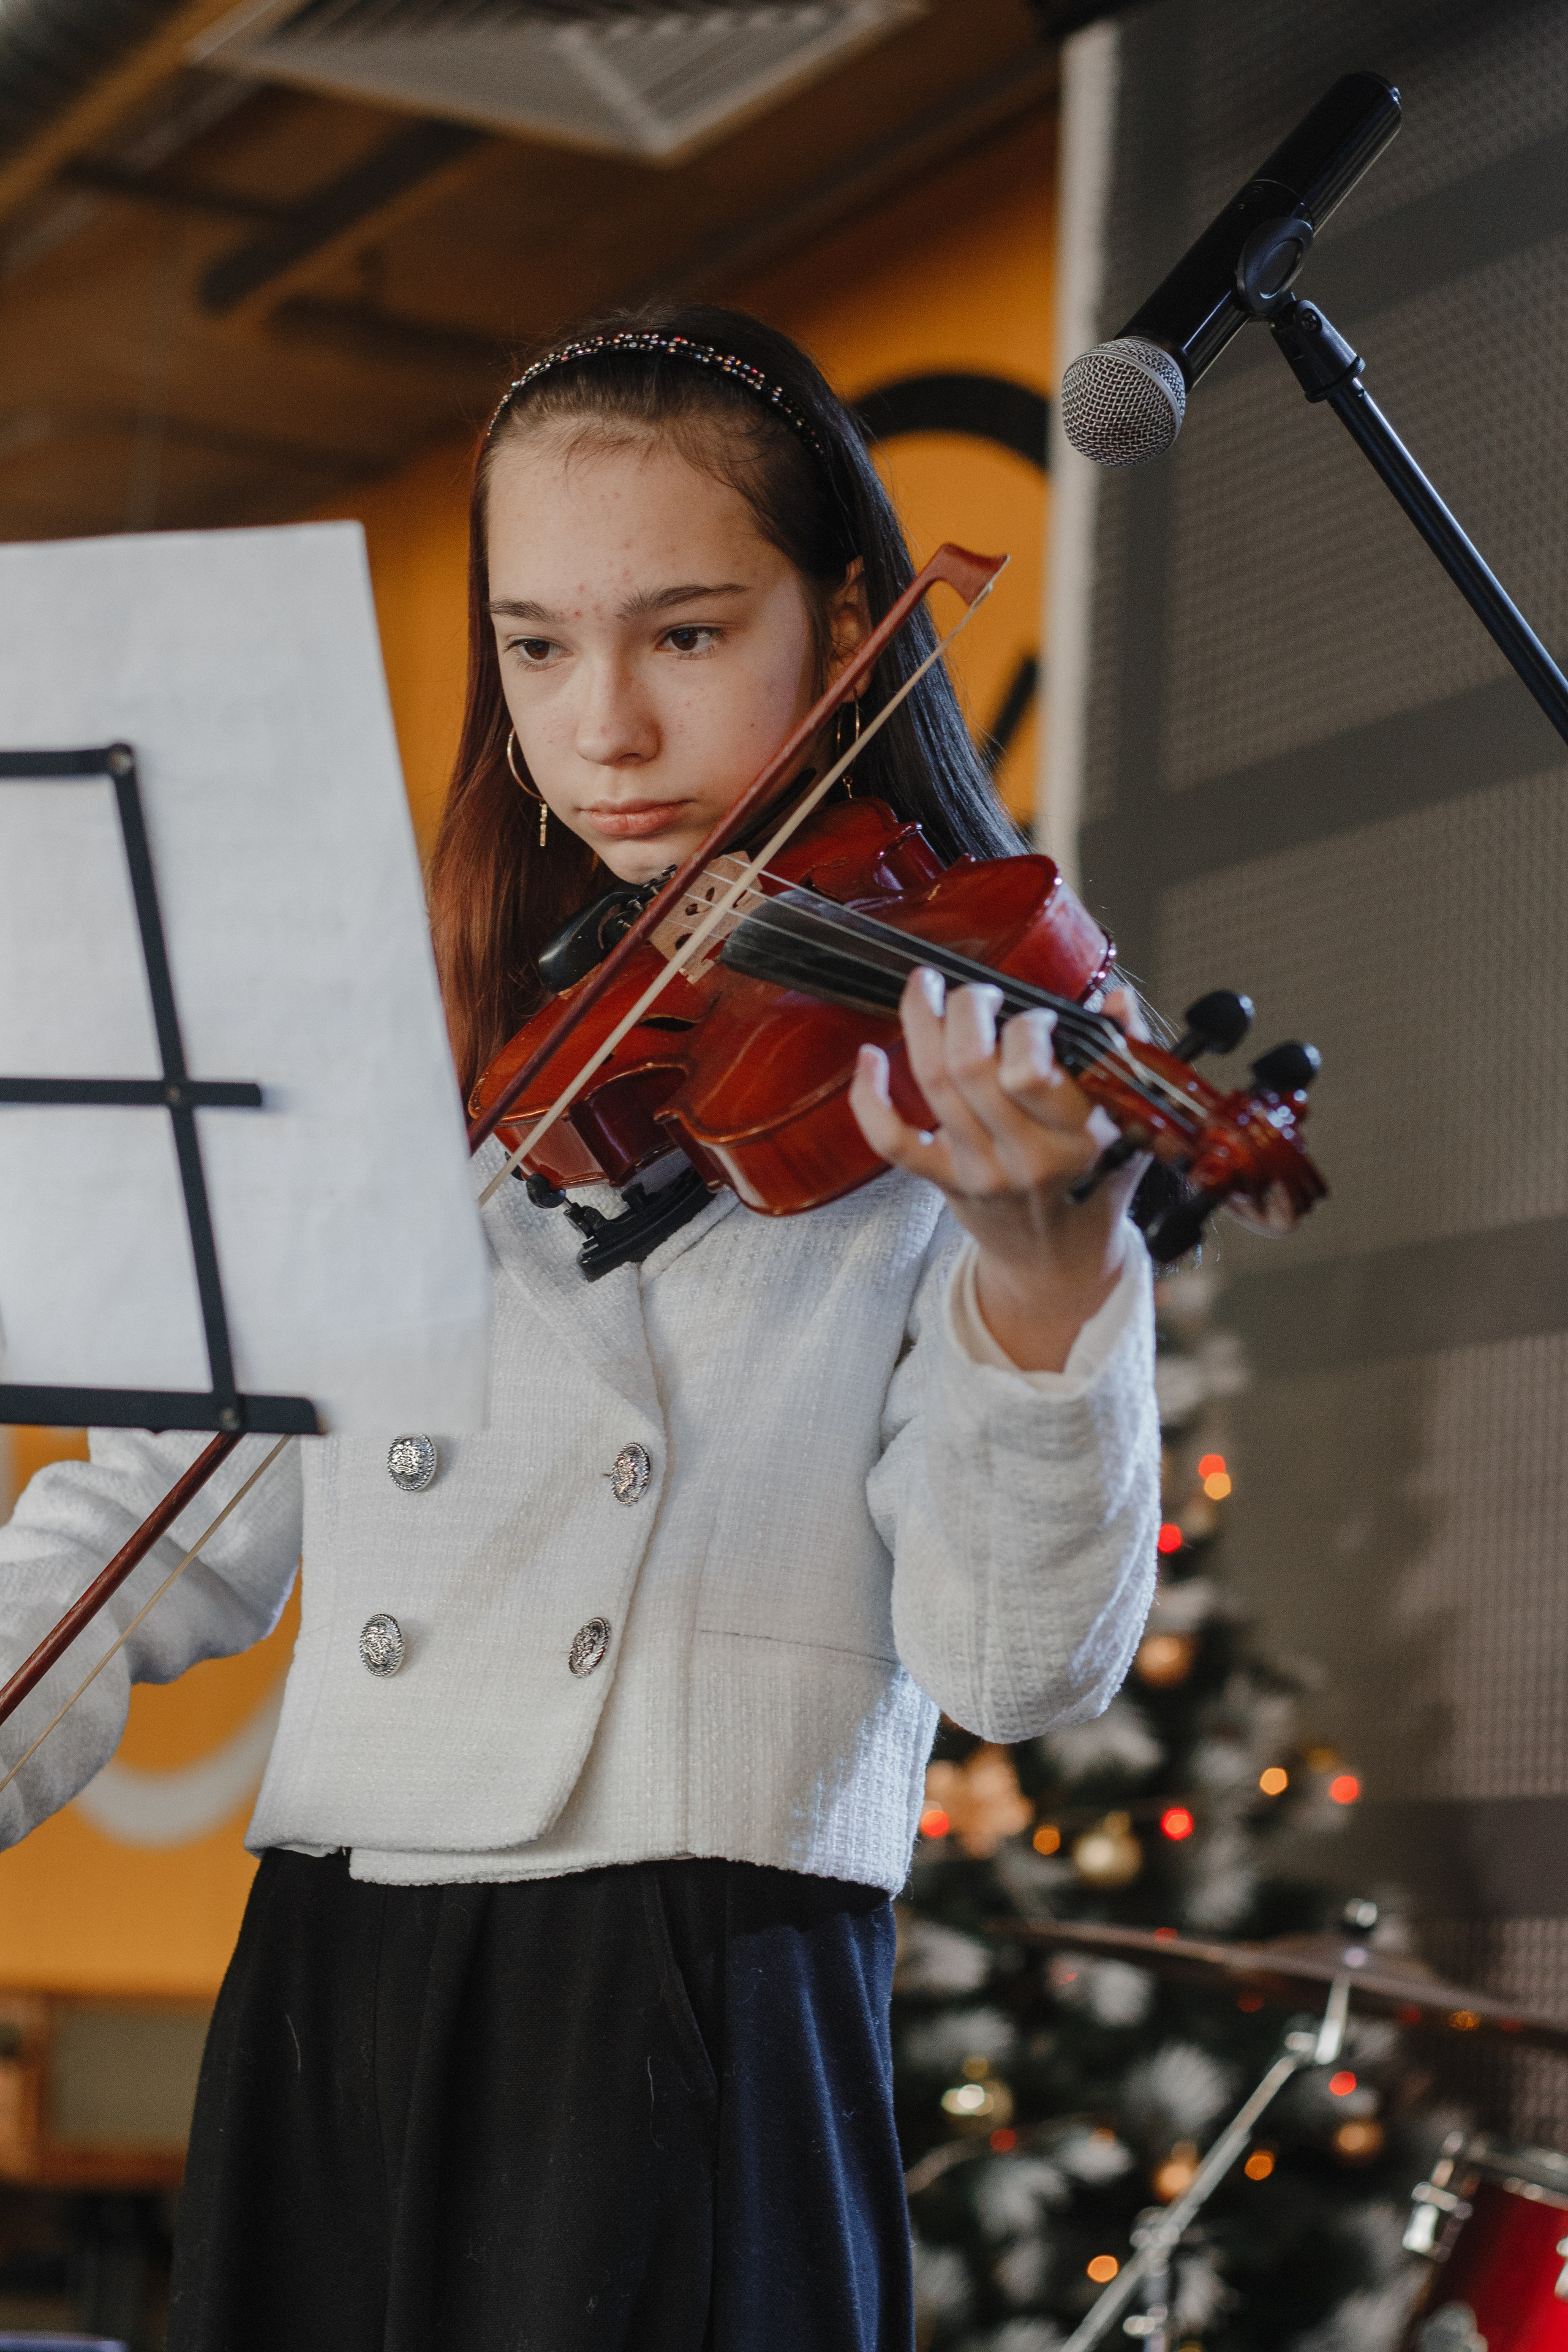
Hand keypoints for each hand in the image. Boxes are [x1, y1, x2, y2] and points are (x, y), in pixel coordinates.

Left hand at [847, 969, 1145, 1372]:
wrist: (1058, 1262)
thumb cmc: (1094, 1186)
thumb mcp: (1129, 1125)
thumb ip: (1125, 1056)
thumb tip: (1115, 999)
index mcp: (1075, 1139)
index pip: (1029, 1070)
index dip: (1027, 1026)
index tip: (1037, 1018)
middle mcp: (1022, 1156)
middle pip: (969, 1064)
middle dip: (967, 1007)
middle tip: (978, 994)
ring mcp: (976, 1170)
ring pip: (932, 1083)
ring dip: (922, 1023)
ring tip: (928, 990)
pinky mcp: (940, 1180)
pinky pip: (891, 1139)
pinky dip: (869, 1097)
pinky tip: (869, 1056)